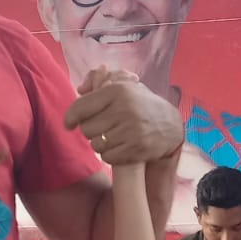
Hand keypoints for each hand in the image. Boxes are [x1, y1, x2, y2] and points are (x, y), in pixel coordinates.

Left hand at [65, 67, 184, 164]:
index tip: (69, 123)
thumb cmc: (142, 105)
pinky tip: (120, 146)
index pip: (81, 107)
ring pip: (95, 144)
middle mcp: (124, 109)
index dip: (70, 117)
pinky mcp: (136, 149)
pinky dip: (110, 154)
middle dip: (91, 130)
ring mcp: (131, 130)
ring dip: (100, 143)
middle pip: (86, 128)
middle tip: (103, 128)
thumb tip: (80, 88)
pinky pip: (107, 157)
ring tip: (113, 137)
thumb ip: (100, 82)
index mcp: (118, 90)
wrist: (171, 126)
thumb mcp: (125, 86)